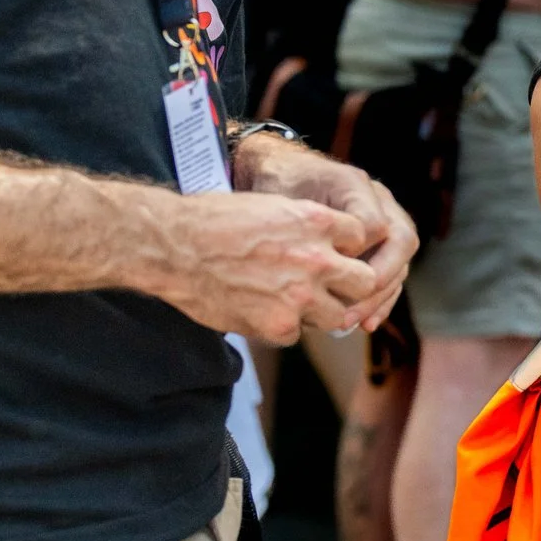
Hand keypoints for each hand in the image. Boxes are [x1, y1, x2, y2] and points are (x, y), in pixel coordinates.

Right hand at [143, 191, 382, 345]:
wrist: (175, 247)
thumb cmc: (217, 220)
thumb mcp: (274, 206)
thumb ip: (310, 227)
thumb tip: (331, 245)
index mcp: (317, 221)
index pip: (363, 237)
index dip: (350, 247)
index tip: (338, 252)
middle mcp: (317, 258)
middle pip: (365, 281)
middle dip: (352, 285)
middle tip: (333, 287)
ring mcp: (300, 295)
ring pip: (337, 315)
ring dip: (321, 311)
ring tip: (295, 302)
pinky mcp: (278, 326)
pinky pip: (297, 334)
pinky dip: (284, 328)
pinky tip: (262, 312)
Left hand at [235, 138, 417, 333]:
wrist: (280, 175)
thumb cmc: (277, 187)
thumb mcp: (281, 200)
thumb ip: (302, 225)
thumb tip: (323, 263)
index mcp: (355, 185)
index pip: (374, 225)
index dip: (356, 253)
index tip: (326, 272)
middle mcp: (379, 200)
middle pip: (402, 241)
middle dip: (379, 281)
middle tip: (349, 310)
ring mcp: (385, 220)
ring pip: (401, 262)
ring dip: (380, 296)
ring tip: (352, 321)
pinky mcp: (379, 243)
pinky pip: (392, 272)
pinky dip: (381, 299)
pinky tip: (366, 323)